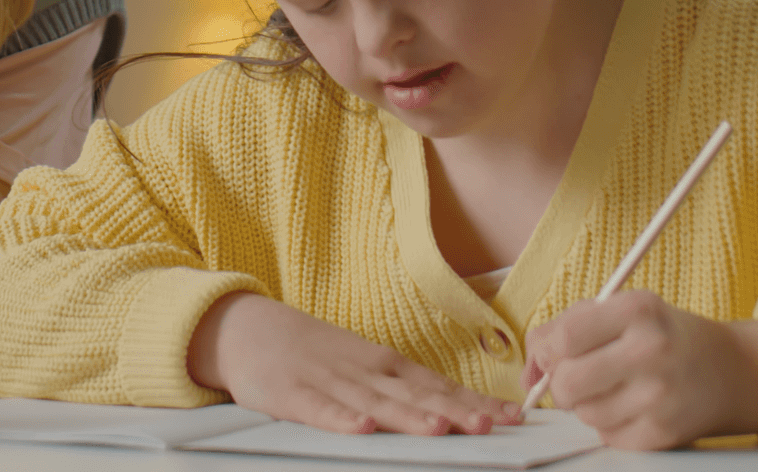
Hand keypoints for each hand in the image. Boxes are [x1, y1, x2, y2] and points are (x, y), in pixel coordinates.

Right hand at [188, 292, 521, 434]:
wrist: (246, 328)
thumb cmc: (309, 352)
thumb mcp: (360, 363)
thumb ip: (399, 387)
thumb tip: (450, 409)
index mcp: (382, 364)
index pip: (437, 385)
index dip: (474, 402)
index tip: (511, 416)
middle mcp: (364, 371)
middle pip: (415, 394)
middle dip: (456, 411)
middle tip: (491, 425)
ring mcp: (329, 381)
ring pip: (375, 403)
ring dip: (409, 416)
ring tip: (441, 429)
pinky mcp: (292, 394)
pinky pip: (320, 410)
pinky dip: (342, 419)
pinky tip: (362, 428)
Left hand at [523, 290, 757, 448]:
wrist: (731, 371)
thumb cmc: (663, 336)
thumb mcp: (622, 310)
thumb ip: (566, 327)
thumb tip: (529, 370)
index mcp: (637, 311)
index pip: (564, 339)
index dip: (547, 352)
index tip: (553, 354)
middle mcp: (650, 352)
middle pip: (567, 382)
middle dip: (560, 384)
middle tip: (576, 377)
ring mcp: (659, 397)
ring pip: (584, 413)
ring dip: (586, 404)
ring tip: (613, 388)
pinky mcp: (664, 433)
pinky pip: (608, 436)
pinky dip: (610, 425)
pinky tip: (631, 408)